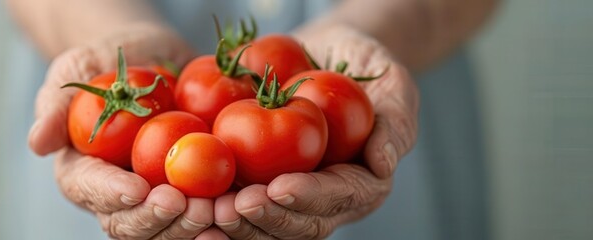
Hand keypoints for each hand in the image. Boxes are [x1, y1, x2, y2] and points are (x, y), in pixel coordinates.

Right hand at [27, 24, 211, 238]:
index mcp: (83, 172)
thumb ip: (56, 104)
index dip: (113, 195)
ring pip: (166, 231)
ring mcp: (154, 199)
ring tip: (218, 208)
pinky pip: (201, 218)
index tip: (138, 188)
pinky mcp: (189, 194)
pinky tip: (236, 212)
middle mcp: (117, 197)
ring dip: (190, 226)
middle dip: (157, 219)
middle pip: (128, 225)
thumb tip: (38, 142)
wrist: (153, 57)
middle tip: (187, 203)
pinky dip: (218, 221)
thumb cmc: (108, 60)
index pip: (91, 191)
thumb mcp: (78, 68)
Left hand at [214, 25, 419, 238]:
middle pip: (300, 224)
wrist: (327, 57)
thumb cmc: (366, 65)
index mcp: (362, 183)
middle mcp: (327, 201)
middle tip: (233, 206)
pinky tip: (196, 208)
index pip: (337, 198)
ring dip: (239, 225)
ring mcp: (293, 198)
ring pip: (269, 227)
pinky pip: (242, 210)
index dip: (307, 198)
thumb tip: (383, 165)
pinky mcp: (263, 188)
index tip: (277, 187)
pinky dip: (219, 216)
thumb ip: (395, 123)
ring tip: (210, 211)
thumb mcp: (393, 82)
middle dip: (266, 219)